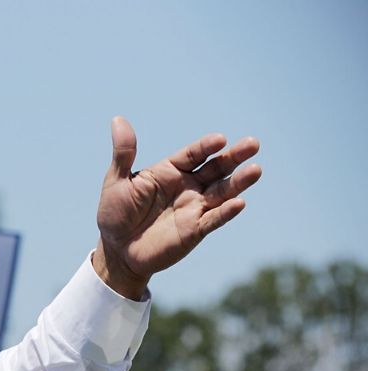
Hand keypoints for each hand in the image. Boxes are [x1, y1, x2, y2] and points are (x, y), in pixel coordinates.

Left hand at [93, 116, 261, 298]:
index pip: (193, 154)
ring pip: (222, 192)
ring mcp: (194, 208)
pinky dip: (226, 212)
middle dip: (234, 157)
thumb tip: (118, 119)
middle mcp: (188, 186)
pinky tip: (239, 203)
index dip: (206, 146)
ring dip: (239, 182)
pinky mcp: (195, 230)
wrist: (117, 250)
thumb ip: (124, 153)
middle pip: (216, 168)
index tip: (220, 139)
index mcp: (171, 171)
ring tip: (256, 169)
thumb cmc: (115, 213)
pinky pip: (213, 219)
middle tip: (253, 143)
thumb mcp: (117, 181)